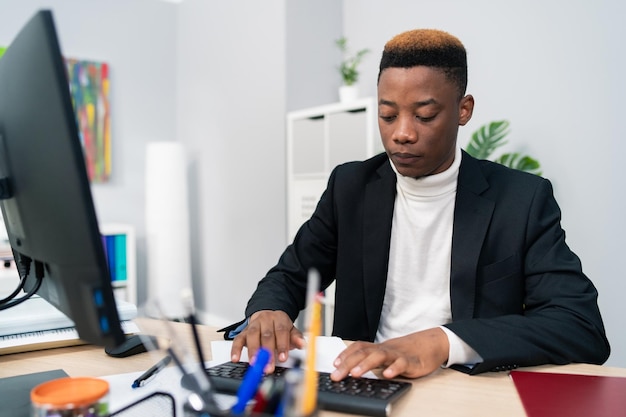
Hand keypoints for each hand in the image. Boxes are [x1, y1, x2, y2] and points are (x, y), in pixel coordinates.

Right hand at [230, 310, 304, 371]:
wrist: (267, 316)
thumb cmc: (279, 327)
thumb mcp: (291, 330)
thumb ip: (296, 338)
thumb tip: (302, 344)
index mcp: (279, 318)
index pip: (281, 331)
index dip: (282, 345)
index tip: (283, 358)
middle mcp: (265, 320)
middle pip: (266, 335)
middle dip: (267, 352)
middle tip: (268, 366)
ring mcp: (253, 325)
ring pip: (252, 336)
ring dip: (253, 351)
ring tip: (254, 363)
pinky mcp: (243, 332)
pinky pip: (238, 340)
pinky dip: (236, 349)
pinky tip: (235, 358)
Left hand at [330, 327, 449, 379]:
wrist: (432, 343)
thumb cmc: (407, 351)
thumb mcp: (387, 355)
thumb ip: (373, 361)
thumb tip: (353, 371)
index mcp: (379, 348)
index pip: (358, 347)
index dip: (345, 354)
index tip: (334, 364)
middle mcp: (386, 349)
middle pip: (364, 352)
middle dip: (348, 363)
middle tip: (336, 375)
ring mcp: (398, 354)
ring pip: (380, 356)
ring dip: (366, 364)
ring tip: (355, 373)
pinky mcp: (412, 361)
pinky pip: (402, 363)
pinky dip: (394, 368)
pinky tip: (387, 375)